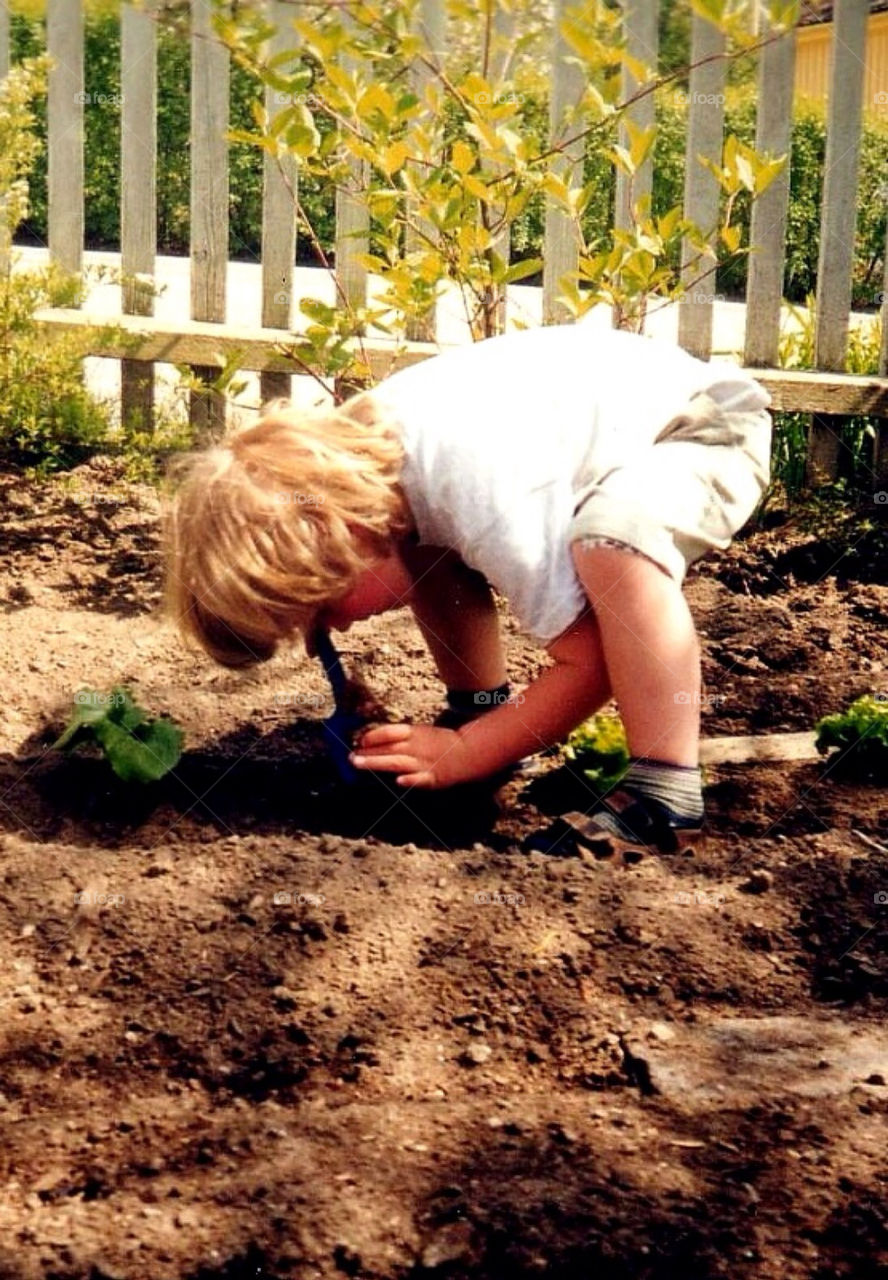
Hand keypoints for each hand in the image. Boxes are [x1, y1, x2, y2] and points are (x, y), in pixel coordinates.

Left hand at [349, 722, 476, 788]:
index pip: (390, 732)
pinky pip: (420, 779)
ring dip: (377, 763)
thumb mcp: (420, 732)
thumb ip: (398, 737)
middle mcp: (417, 747)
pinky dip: (410, 780)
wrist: (467, 753)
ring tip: (359, 764)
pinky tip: (399, 781)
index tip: (359, 741)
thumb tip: (370, 740)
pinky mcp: (432, 778)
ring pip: (397, 763)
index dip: (373, 736)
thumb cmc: (437, 742)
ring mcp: (424, 763)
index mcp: (414, 733)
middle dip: (368, 752)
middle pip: (388, 748)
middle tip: (350, 757)